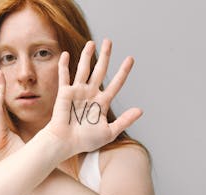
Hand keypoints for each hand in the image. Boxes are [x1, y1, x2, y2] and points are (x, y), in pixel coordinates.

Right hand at [44, 39, 142, 157]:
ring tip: (92, 43)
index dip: (123, 71)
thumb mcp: (109, 132)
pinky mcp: (65, 93)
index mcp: (102, 103)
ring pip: (84, 69)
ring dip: (87, 55)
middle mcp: (90, 94)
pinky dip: (65, 66)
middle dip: (105, 56)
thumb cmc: (85, 140)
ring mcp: (78, 92)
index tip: (130, 58)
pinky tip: (66, 54)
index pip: (116, 84)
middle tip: (109, 41)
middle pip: (100, 71)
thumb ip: (124, 121)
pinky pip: (65, 77)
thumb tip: (140, 110)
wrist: (66, 143)